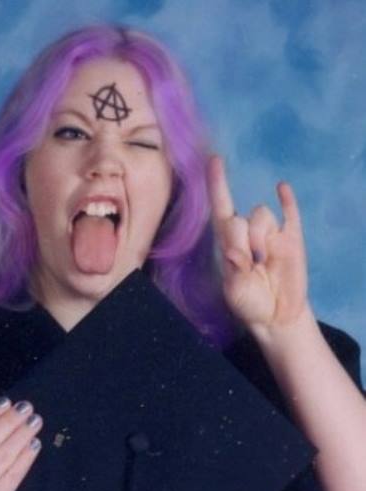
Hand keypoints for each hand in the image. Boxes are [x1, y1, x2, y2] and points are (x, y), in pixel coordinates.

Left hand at [207, 156, 309, 341]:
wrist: (276, 315)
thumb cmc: (249, 303)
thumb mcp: (236, 292)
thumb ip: (234, 272)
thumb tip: (232, 251)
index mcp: (228, 243)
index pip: (220, 207)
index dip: (216, 185)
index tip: (213, 160)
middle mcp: (248, 233)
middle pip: (241, 217)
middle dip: (243, 238)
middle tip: (250, 265)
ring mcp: (271, 234)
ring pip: (262, 215)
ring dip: (261, 237)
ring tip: (264, 262)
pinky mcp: (292, 238)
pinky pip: (290, 213)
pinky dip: (286, 200)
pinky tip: (281, 188)